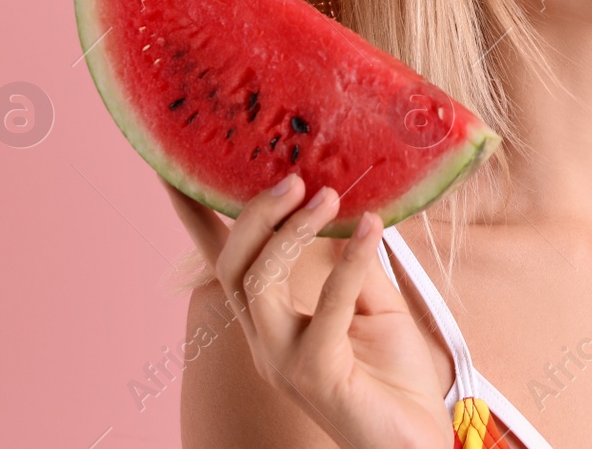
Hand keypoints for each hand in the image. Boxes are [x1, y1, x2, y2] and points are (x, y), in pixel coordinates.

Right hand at [164, 177, 452, 448]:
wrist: (418, 439)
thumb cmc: (394, 377)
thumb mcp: (373, 305)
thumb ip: (352, 264)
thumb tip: (350, 207)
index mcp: (270, 320)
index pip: (223, 261)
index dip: (195, 217)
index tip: (174, 169)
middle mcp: (264, 339)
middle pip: (232, 266)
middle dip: (253, 215)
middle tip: (294, 178)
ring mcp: (283, 360)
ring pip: (258, 282)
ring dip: (292, 232)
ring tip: (328, 195)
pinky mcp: (316, 374)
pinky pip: (325, 307)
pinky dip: (348, 262)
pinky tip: (372, 228)